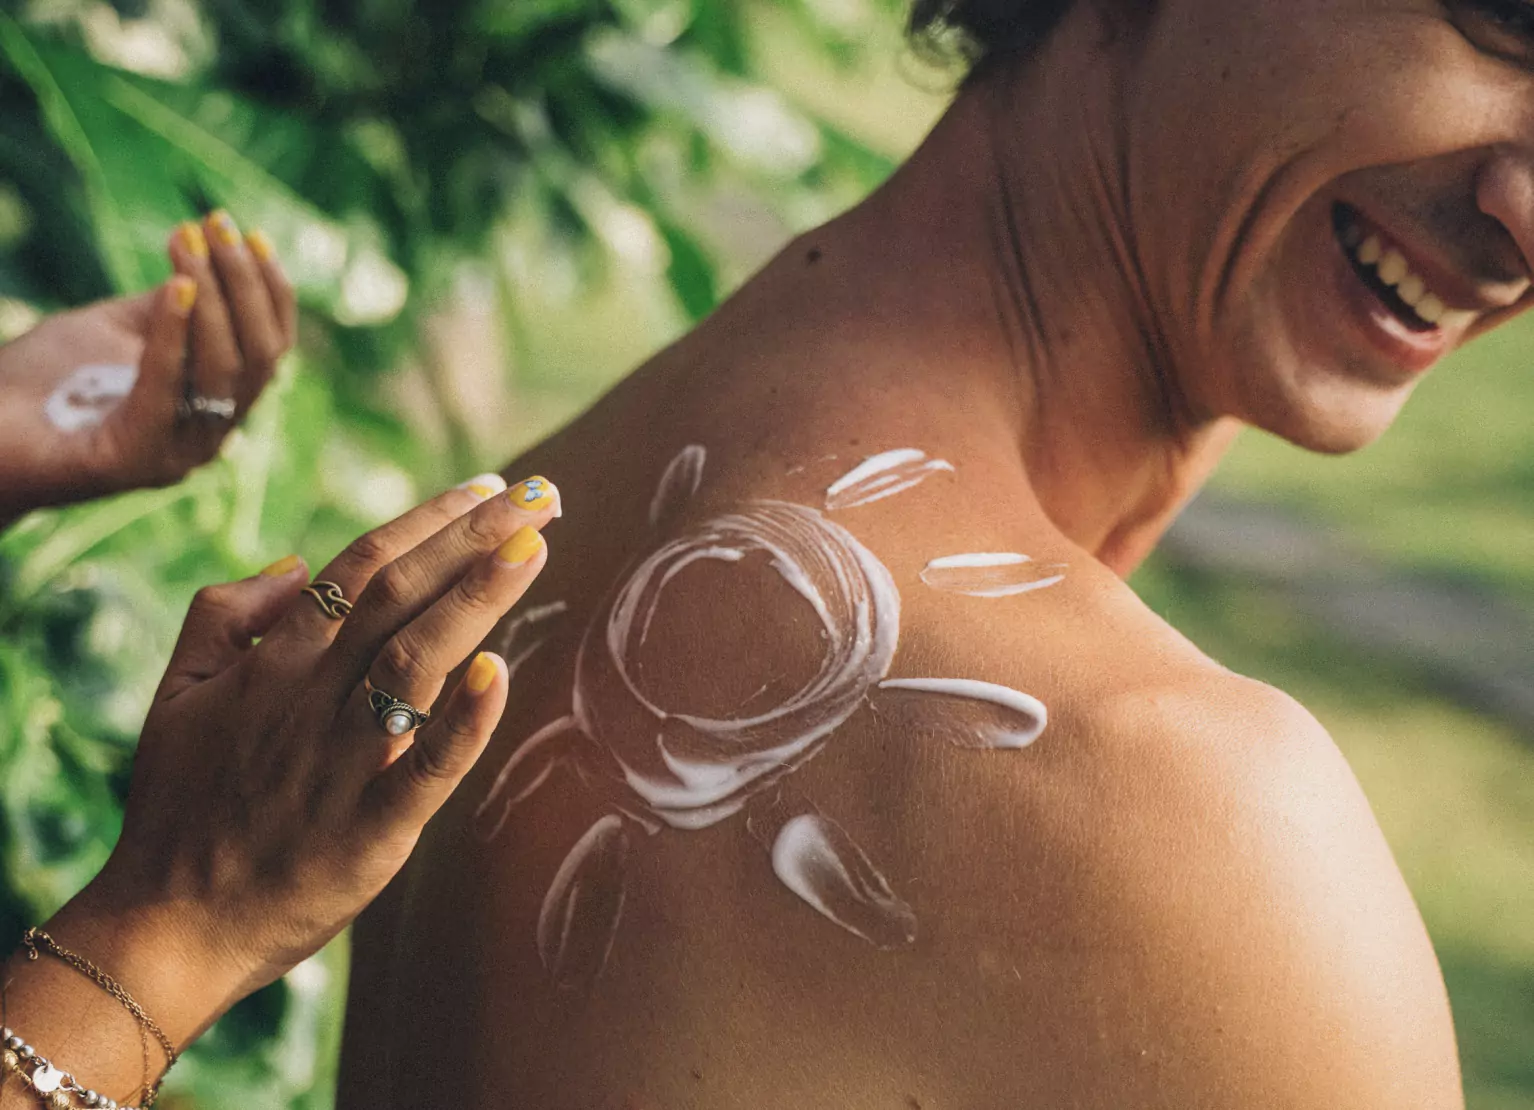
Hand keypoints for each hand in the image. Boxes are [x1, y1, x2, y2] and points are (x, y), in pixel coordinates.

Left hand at [0, 212, 294, 523]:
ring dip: (214, 296)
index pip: (269, 348)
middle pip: (260, 357)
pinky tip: (177, 285)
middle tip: (219, 223)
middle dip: (245, 284)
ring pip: (226, 370)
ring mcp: (177, 453)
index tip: (250, 233)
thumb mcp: (117, 331)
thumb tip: (208, 262)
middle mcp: (209, 436)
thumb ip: (165, 311)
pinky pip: (169, 389)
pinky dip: (177, 334)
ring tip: (188, 240)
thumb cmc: (42, 384)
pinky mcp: (137, 460)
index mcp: (214, 407)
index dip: (270, 291)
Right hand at [42, 473, 558, 1046]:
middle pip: (400, 594)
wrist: (165, 926)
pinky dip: (463, 718)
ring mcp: (340, 760)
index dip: (428, 521)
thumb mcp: (174, 693)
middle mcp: (309, 697)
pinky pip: (423, 765)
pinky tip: (498, 672)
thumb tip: (295, 561)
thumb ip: (223, 614)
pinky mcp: (369, 827)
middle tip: (540, 493)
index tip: (487, 487)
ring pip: (415, 660)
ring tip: (534, 546)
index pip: (362, 566)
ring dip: (478, 598)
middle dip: (474, 536)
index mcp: (271, 662)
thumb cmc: (178, 808)